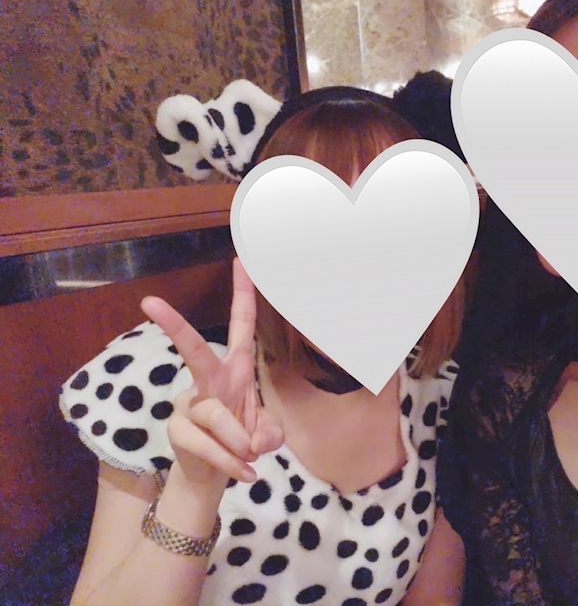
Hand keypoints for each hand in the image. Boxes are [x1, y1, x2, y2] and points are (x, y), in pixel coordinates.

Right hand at [140, 259, 283, 486]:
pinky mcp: (178, 431)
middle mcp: (210, 381)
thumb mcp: (264, 434)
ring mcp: (189, 405)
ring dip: (238, 441)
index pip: (242, 327)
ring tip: (250, 459)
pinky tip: (246, 474)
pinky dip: (231, 462)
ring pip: (215, 415)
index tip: (242, 261)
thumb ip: (269, 432)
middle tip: (149, 303)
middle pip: (194, 351)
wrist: (213, 477)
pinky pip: (207, 444)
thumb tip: (258, 441)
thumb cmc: (240, 441)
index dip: (244, 296)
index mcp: (236, 370)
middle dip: (176, 326)